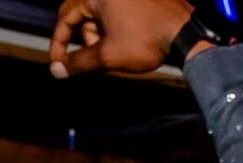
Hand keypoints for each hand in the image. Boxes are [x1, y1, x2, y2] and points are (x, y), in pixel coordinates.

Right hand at [49, 0, 198, 77]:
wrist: (186, 33)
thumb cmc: (145, 41)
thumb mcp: (108, 55)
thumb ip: (79, 62)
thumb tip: (56, 70)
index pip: (65, 16)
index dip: (59, 41)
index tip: (59, 63)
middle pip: (84, 15)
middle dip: (87, 40)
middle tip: (99, 59)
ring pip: (102, 15)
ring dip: (102, 36)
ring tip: (117, 53)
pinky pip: (118, 12)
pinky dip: (116, 29)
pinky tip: (129, 44)